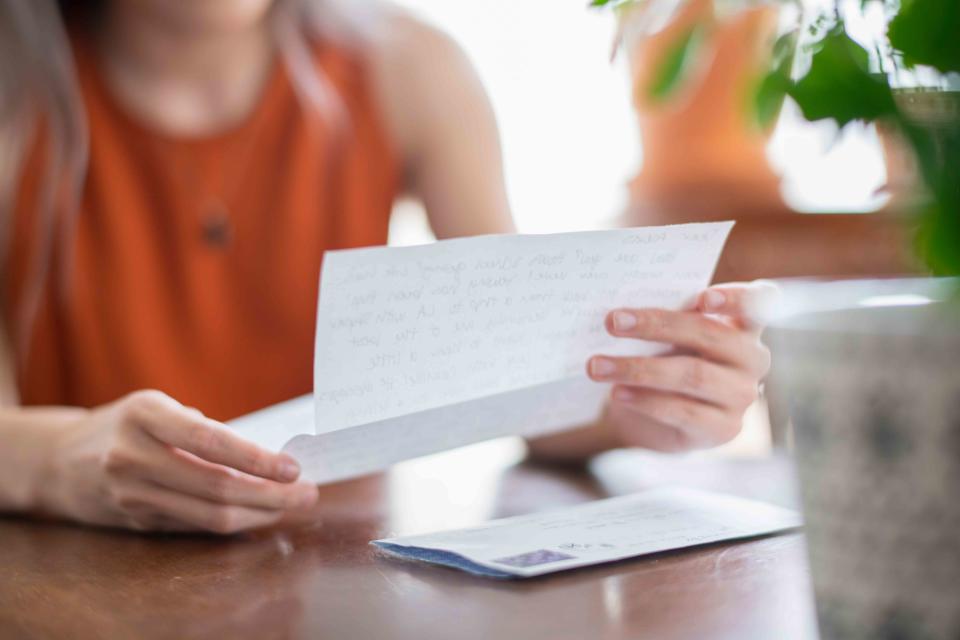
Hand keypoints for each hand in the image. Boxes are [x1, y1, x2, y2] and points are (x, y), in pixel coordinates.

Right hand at [41, 390, 317, 533]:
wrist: (58, 461)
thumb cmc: (125, 425)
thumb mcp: (157, 407)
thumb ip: (202, 428)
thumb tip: (268, 457)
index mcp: (144, 416)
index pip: (210, 441)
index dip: (256, 458)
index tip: (293, 467)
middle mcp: (132, 457)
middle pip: (216, 487)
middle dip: (271, 494)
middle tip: (307, 492)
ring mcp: (131, 495)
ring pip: (209, 516)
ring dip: (259, 514)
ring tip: (291, 504)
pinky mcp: (137, 522)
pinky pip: (195, 526)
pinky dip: (234, 522)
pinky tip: (259, 513)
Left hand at [586, 282, 774, 451]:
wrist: (654, 414)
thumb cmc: (664, 359)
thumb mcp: (669, 336)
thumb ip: (665, 319)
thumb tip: (625, 312)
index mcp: (744, 325)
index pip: (759, 303)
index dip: (736, 298)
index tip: (702, 298)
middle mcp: (752, 359)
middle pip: (710, 335)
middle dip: (656, 325)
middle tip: (612, 322)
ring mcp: (742, 396)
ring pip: (692, 375)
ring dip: (638, 368)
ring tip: (598, 366)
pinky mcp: (723, 428)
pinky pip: (682, 411)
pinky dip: (645, 400)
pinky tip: (617, 392)